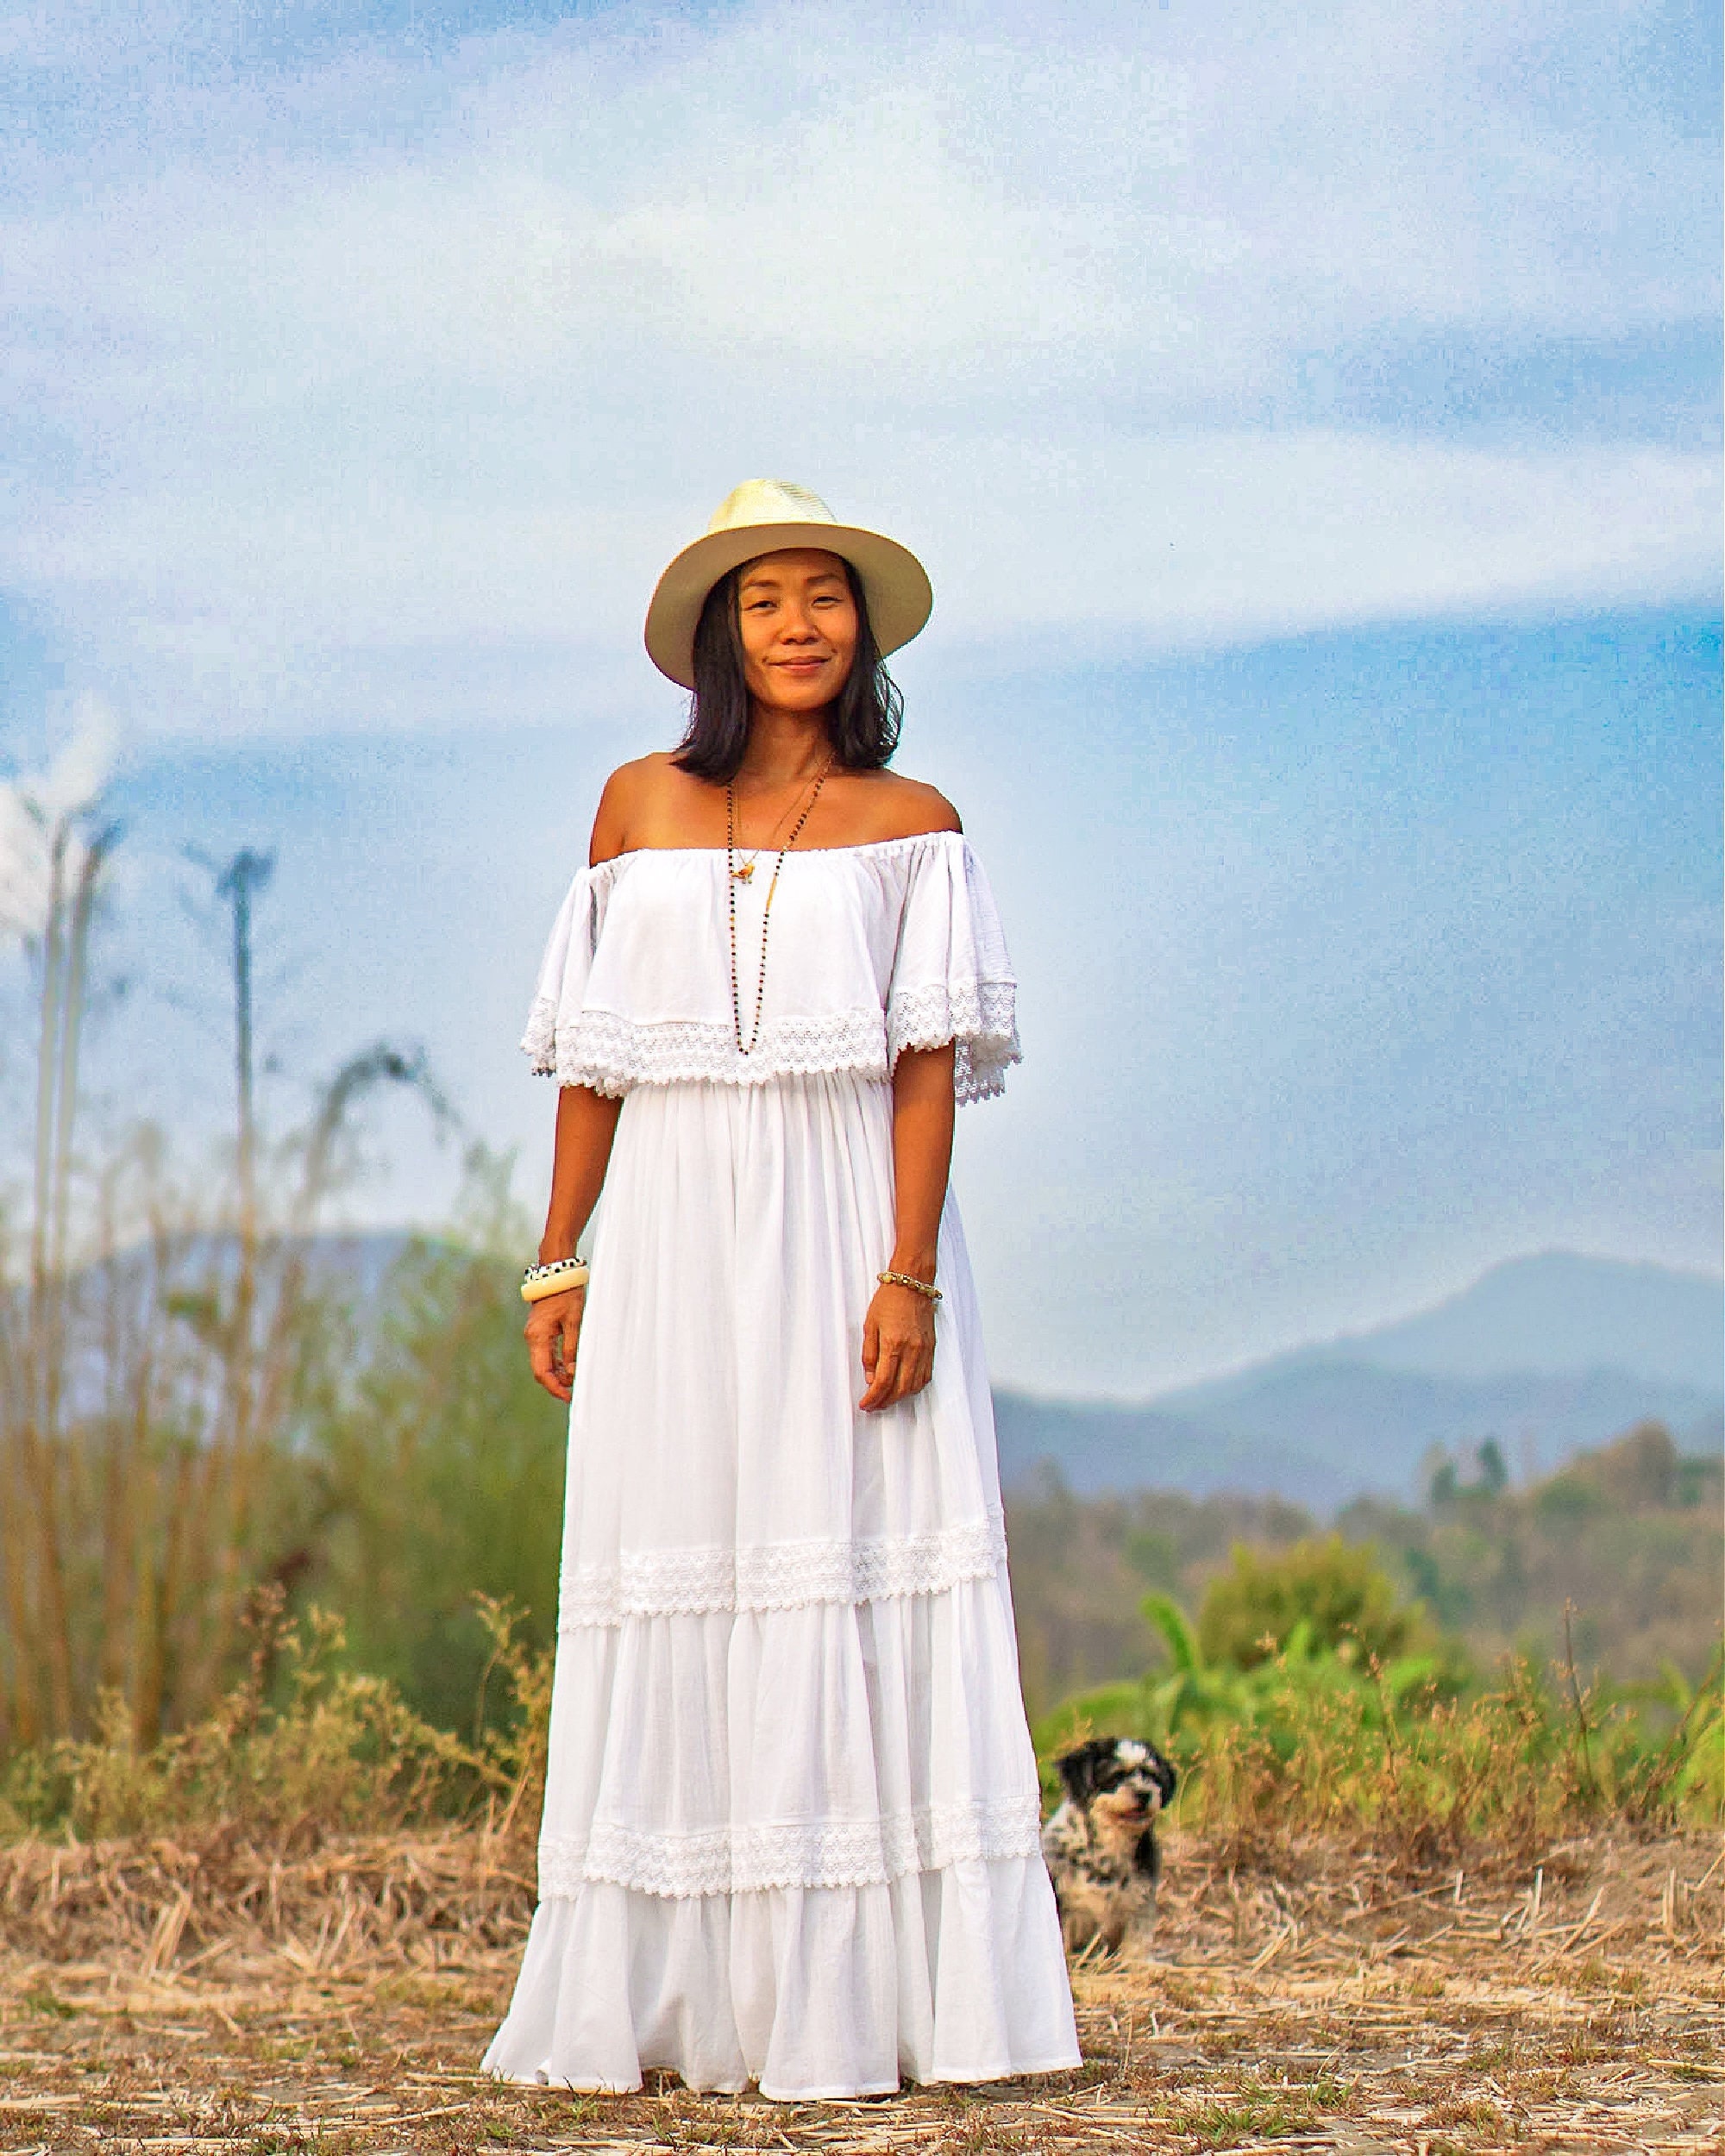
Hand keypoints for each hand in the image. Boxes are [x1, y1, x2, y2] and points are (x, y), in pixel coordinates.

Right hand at [525, 1285, 584, 1402]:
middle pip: (540, 1371)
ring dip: (557, 1374)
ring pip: (543, 1364)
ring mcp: (534, 1336)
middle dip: (555, 1383)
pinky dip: (556, 1364)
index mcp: (538, 1337)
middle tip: (574, 1392)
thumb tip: (572, 1372)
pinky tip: (569, 1367)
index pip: (542, 1372)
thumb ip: (571, 1347)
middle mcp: (532, 1339)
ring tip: (575, 1379)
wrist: (557, 1276)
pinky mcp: (540, 1332)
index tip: (568, 1397)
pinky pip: (545, 1354)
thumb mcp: (573, 1321)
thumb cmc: (567, 1296)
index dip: (554, 1387)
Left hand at [859, 1280, 936, 1410]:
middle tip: (873, 1406)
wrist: (911, 1285)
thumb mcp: (870, 1326)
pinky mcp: (931, 1349)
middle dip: (885, 1402)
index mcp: (893, 1345)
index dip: (873, 1398)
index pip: (883, 1383)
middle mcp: (911, 1351)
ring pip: (914, 1386)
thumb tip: (870, 1379)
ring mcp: (924, 1351)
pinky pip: (925, 1376)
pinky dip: (914, 1387)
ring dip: (900, 1397)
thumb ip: (869, 1355)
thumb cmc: (888, 1301)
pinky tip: (904, 1387)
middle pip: (900, 1389)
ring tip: (886, 1399)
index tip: (865, 1404)